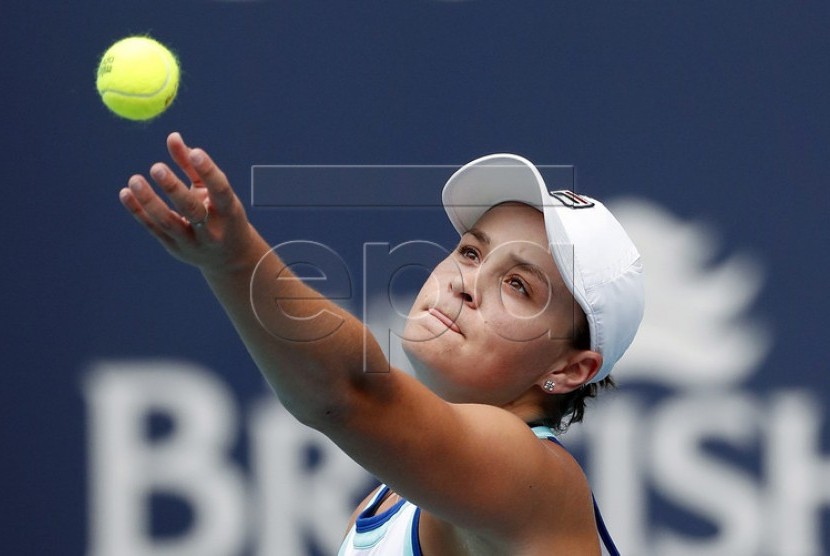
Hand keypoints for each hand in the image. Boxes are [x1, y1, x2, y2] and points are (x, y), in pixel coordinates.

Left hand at [119, 132, 259, 272]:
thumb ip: (194, 166)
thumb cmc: (223, 216)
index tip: (195, 151)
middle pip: (192, 210)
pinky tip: (125, 193)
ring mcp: (191, 242)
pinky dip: (138, 211)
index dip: (209, 171)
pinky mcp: (173, 247)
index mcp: (229, 212)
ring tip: (134, 180)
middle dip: (174, 189)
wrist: (229, 258)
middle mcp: (211, 230)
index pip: (220, 190)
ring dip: (150, 201)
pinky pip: (153, 228)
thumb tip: (173, 137)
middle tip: (156, 167)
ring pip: (168, 223)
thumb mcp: (217, 193)